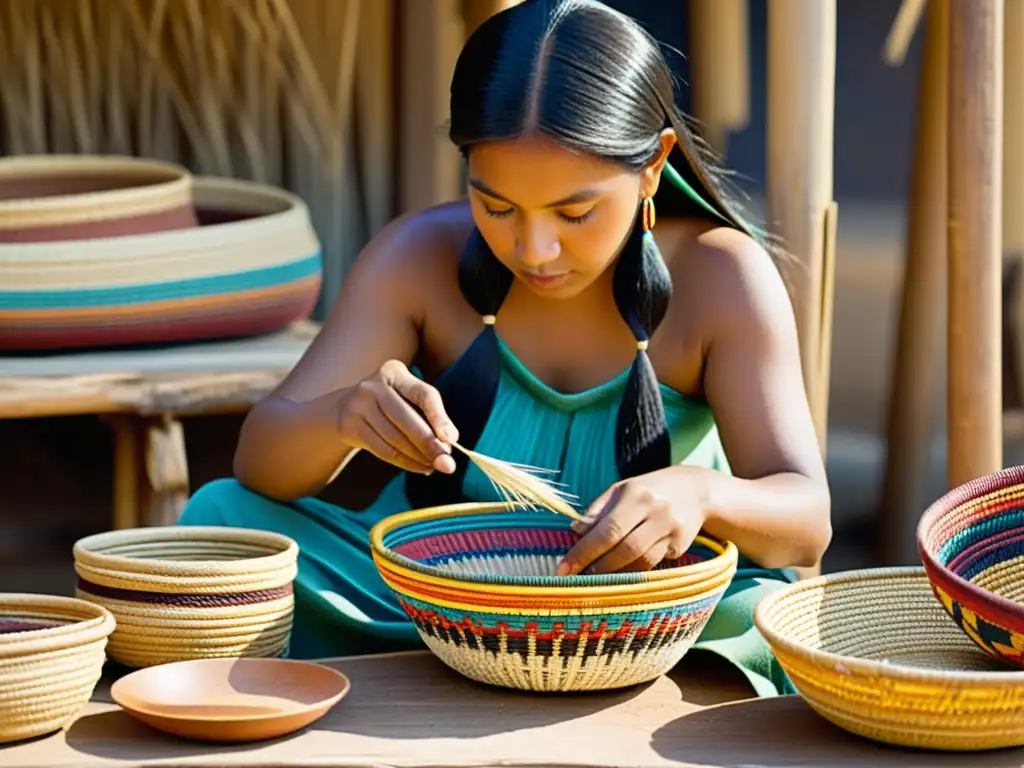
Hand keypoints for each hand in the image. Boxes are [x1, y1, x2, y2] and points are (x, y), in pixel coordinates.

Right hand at [336, 359, 458, 474]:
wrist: (344, 406)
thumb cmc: (389, 403)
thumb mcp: (406, 397)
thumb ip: (428, 415)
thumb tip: (448, 443)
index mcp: (394, 372)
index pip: (423, 394)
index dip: (440, 417)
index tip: (452, 439)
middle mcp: (374, 386)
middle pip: (408, 420)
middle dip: (431, 445)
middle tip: (448, 464)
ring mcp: (359, 406)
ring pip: (395, 439)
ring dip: (419, 457)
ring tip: (434, 466)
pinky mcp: (350, 426)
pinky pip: (383, 450)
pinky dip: (405, 463)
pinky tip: (420, 467)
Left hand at [557, 467, 707, 575]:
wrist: (695, 491)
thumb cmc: (648, 490)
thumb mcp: (621, 489)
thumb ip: (598, 509)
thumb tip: (575, 529)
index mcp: (636, 495)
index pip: (607, 529)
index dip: (584, 551)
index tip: (564, 568)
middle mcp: (657, 513)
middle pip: (624, 549)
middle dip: (596, 567)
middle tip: (575, 578)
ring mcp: (672, 531)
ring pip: (639, 562)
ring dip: (613, 573)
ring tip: (593, 577)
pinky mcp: (679, 547)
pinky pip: (651, 566)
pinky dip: (631, 571)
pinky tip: (617, 573)